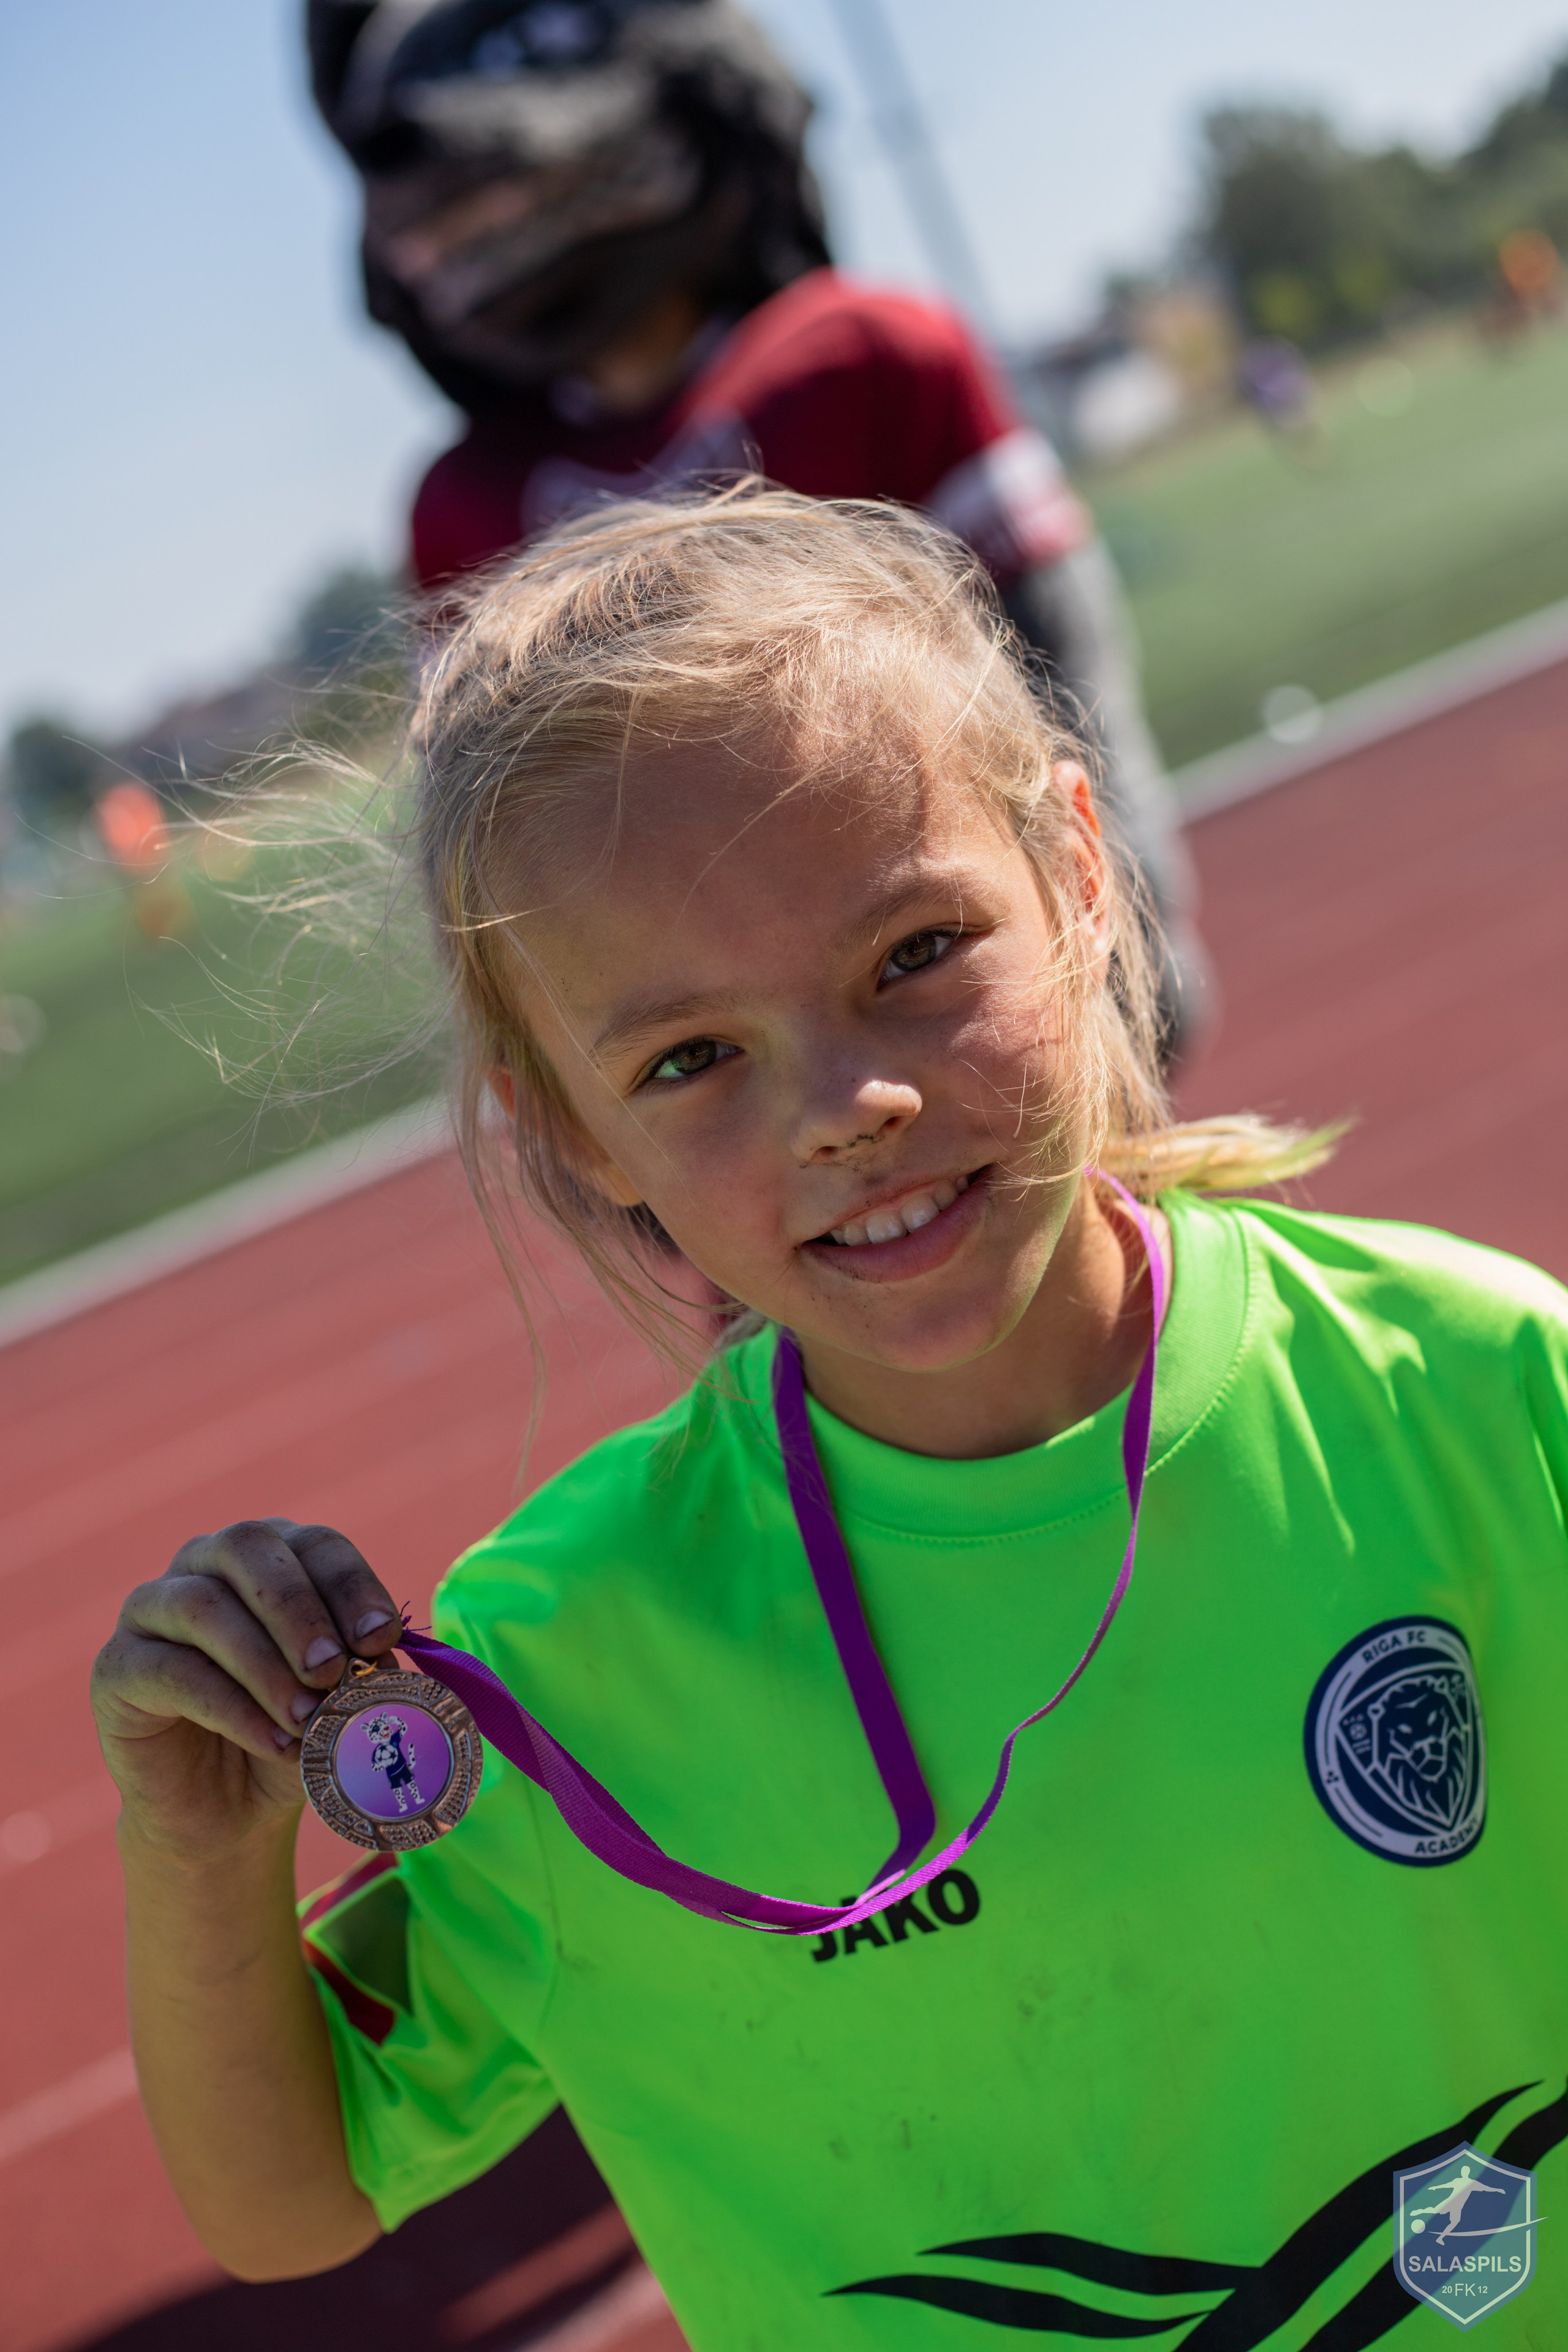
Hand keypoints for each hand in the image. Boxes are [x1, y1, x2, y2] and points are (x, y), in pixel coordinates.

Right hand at [92, 1520, 398, 1865]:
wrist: (229, 1812)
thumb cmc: (292, 1732)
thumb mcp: (339, 1696)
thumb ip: (360, 1667)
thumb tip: (383, 1655)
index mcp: (272, 1557)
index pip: (314, 1543)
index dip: (351, 1584)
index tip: (382, 1638)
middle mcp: (205, 1564)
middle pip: (247, 1548)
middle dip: (298, 1608)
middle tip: (333, 1668)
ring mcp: (152, 1610)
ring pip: (203, 1607)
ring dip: (264, 1664)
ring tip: (309, 1717)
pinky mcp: (117, 1667)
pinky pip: (172, 1671)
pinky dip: (231, 1707)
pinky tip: (273, 1742)